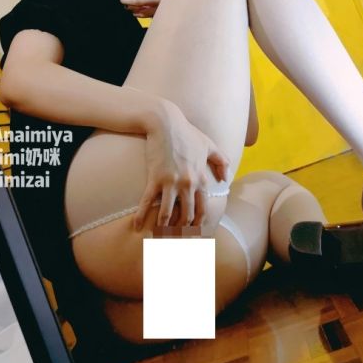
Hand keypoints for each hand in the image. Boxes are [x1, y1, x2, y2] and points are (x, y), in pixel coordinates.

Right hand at [133, 101, 230, 230]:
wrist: (166, 122)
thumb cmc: (187, 133)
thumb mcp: (210, 145)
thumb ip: (222, 162)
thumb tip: (226, 178)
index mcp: (201, 179)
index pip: (202, 208)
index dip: (198, 224)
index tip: (193, 234)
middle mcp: (188, 184)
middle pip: (186, 215)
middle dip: (180, 230)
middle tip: (174, 240)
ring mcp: (171, 182)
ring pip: (168, 213)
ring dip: (163, 228)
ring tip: (158, 237)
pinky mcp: (154, 178)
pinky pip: (147, 202)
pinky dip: (141, 216)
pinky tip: (136, 227)